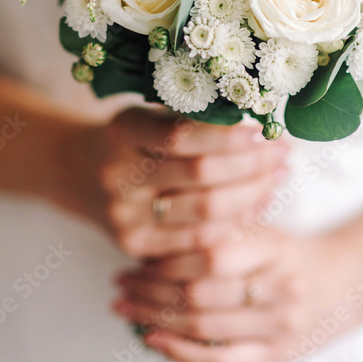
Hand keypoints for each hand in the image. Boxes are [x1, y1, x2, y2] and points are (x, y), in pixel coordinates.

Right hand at [58, 107, 288, 258]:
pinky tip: (256, 206)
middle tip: (283, 155)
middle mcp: (118, 175)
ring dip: (252, 195)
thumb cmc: (132, 138)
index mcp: (123, 132)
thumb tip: (262, 129)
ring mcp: (125, 215)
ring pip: (206, 212)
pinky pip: (198, 240)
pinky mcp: (134, 246)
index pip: (183, 135)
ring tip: (277, 178)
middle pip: (201, 175)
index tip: (263, 131)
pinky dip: (234, 224)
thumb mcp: (150, 115)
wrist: (79, 172)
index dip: (229, 136)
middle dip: (252, 166)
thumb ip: (194, 120)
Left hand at [111, 227, 362, 361]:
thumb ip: (224, 227)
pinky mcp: (277, 355)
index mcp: (277, 248)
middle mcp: (280, 289)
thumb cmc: (294, 249)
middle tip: (119, 282)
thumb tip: (161, 224)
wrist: (350, 280)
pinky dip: (181, 353)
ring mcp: (280, 327)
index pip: (211, 255)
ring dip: (155, 319)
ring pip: (205, 329)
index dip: (168, 258)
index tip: (137, 255)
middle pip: (201, 294)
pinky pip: (221, 361)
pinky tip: (152, 339)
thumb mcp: (266, 226)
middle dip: (151, 290)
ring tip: (124, 308)